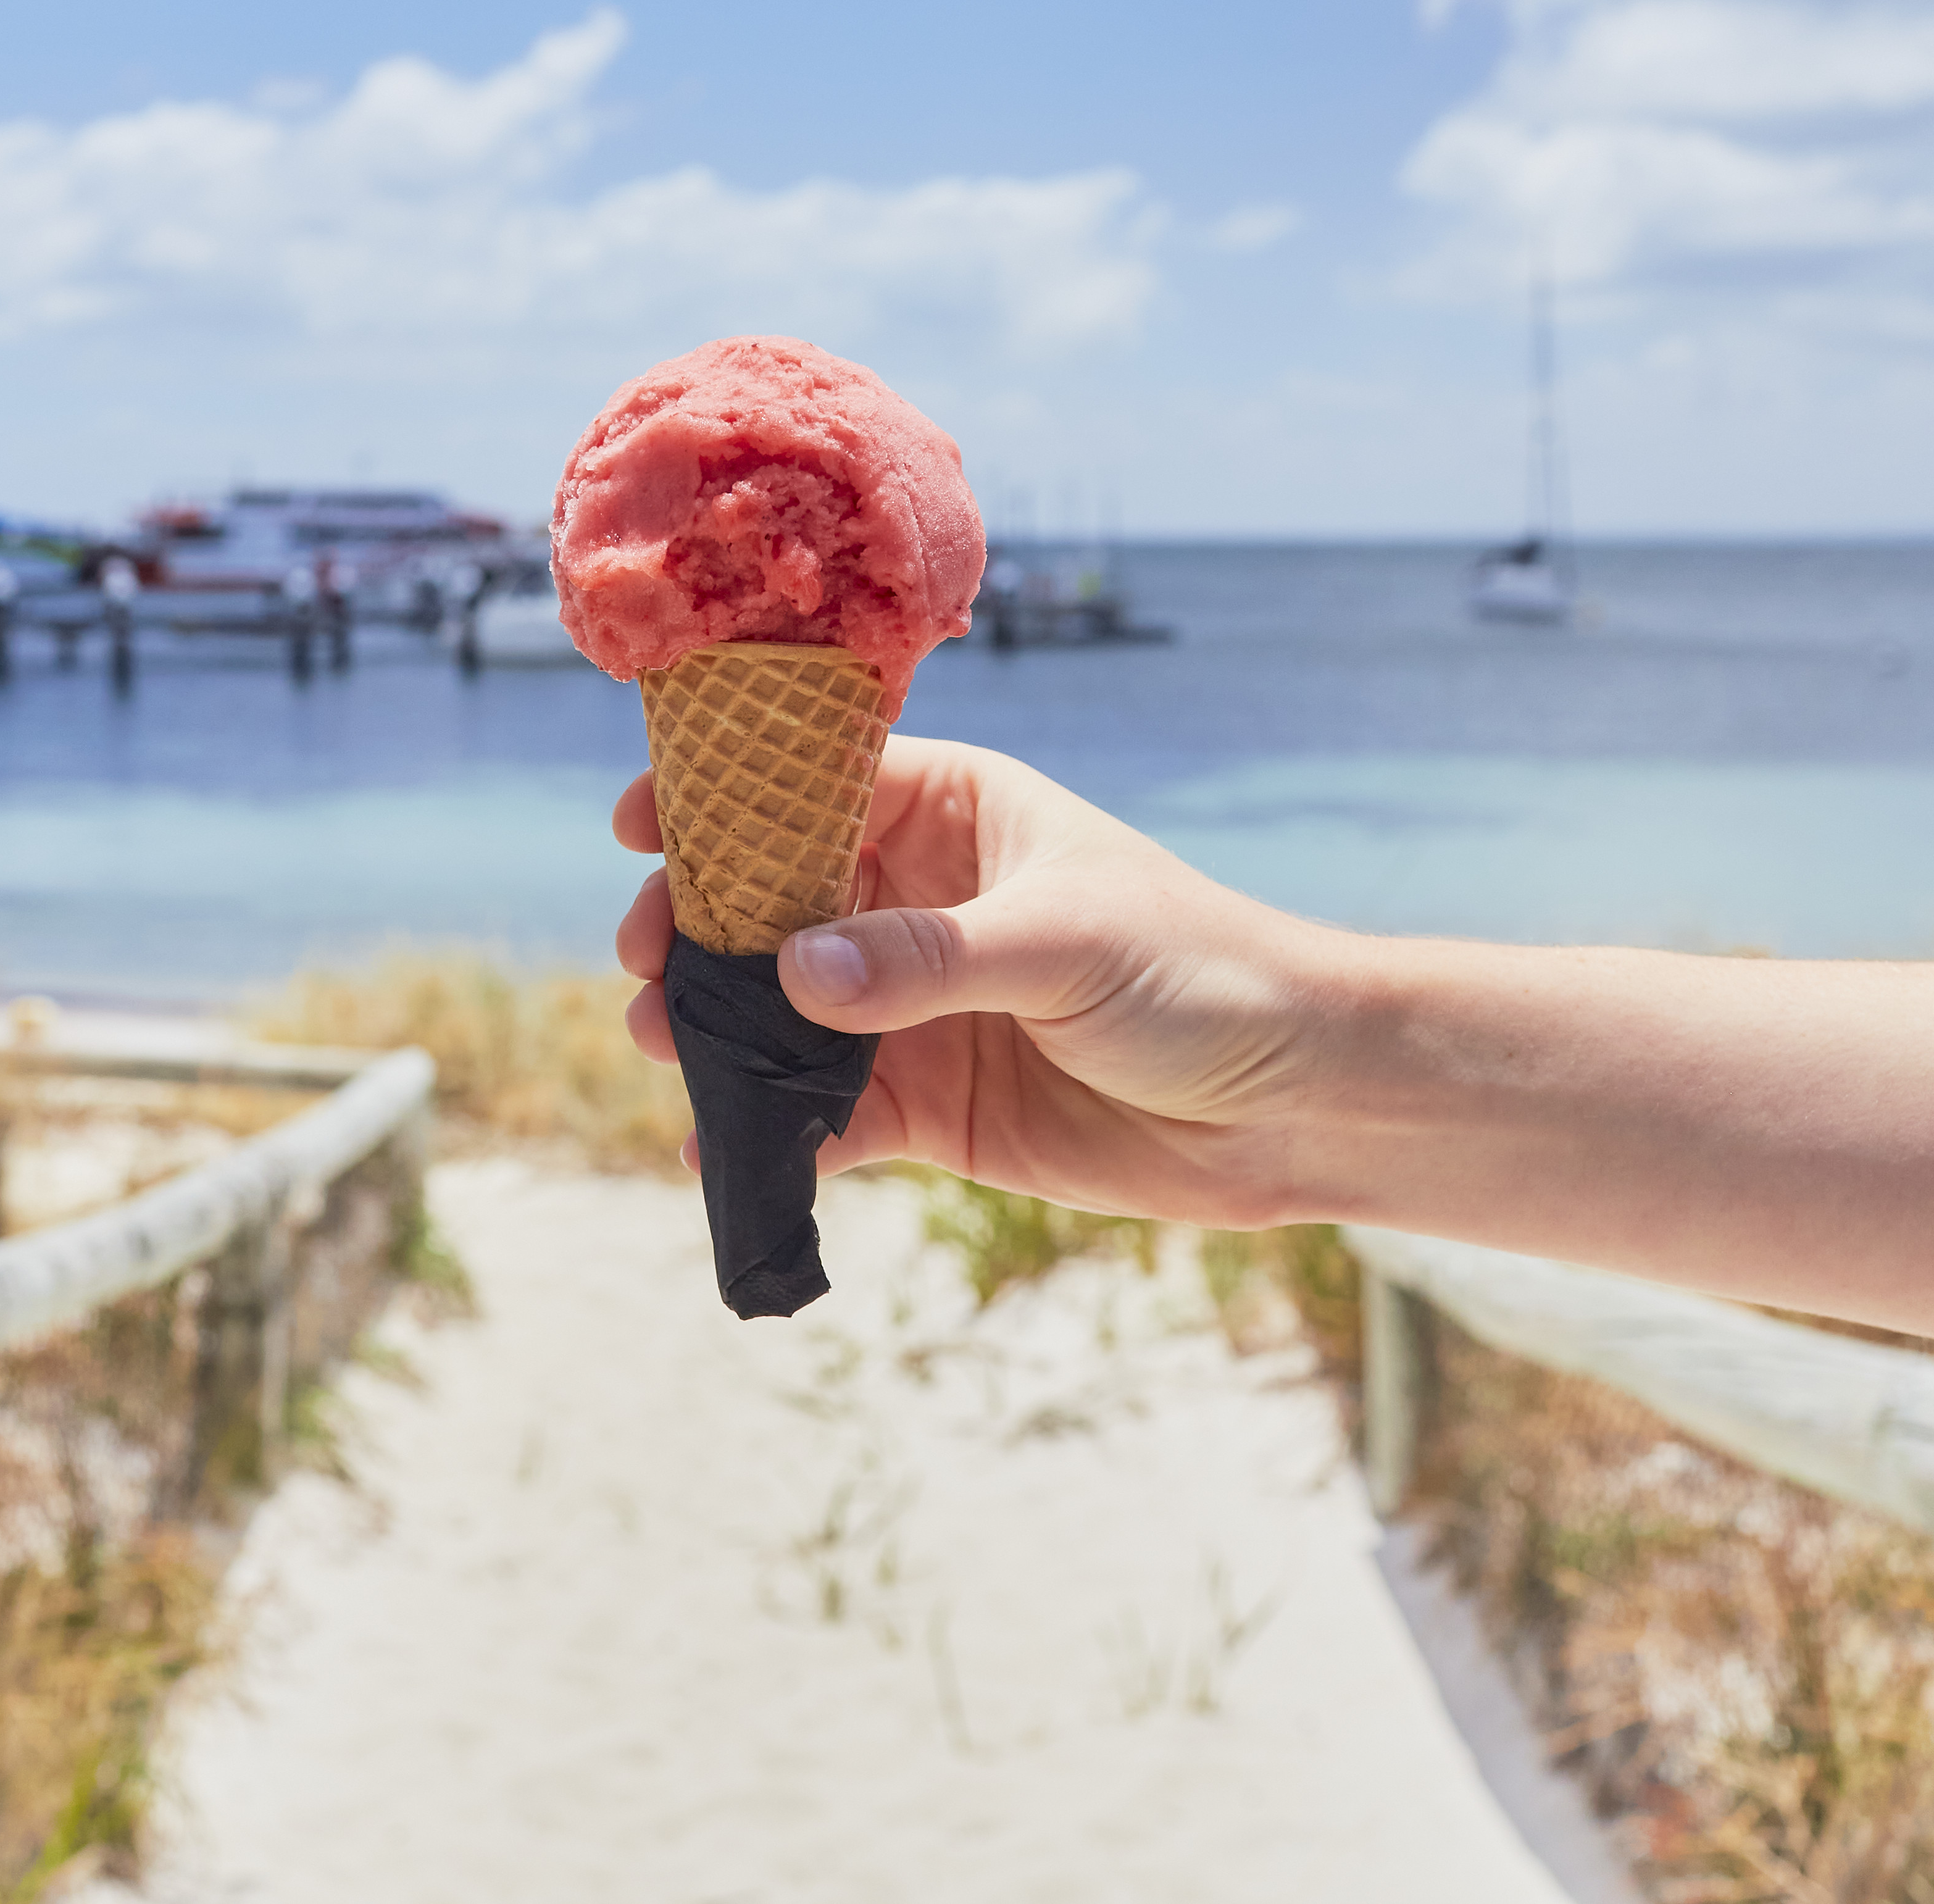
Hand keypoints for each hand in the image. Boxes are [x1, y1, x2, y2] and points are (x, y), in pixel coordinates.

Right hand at [613, 736, 1340, 1227]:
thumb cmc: (1201, 974)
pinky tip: (729, 1148)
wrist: (1293, 1101)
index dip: (724, 800)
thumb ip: (927, 958)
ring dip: (718, 1028)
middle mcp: (920, 900)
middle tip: (647, 962)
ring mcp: (917, 1005)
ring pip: (783, 1009)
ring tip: (665, 1045)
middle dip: (698, 927)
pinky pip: (827, 1112)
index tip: (640, 824)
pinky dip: (776, 1129)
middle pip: (773, 900)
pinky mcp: (929, 1103)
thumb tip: (796, 971)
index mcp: (956, 814)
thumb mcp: (1063, 945)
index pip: (815, 786)